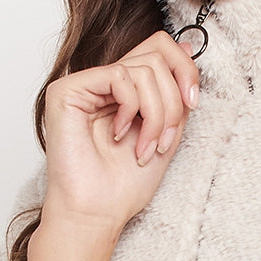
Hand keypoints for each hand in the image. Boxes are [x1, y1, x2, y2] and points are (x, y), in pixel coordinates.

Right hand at [40, 30, 200, 236]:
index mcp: (127, 90)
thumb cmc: (125, 185)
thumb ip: (175, 93)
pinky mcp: (67, 90)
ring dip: (156, 114)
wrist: (98, 212)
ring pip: (143, 69)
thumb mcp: (168, 132)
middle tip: (166, 137)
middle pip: (157, 54)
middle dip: (173, 100)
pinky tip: (119, 134)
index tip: (193, 103)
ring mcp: (86, 84)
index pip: (160, 48)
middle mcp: (105, 82)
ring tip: (146, 147)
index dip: (185, 69)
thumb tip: (187, 49)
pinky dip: (131, 108)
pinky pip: (119, 76)